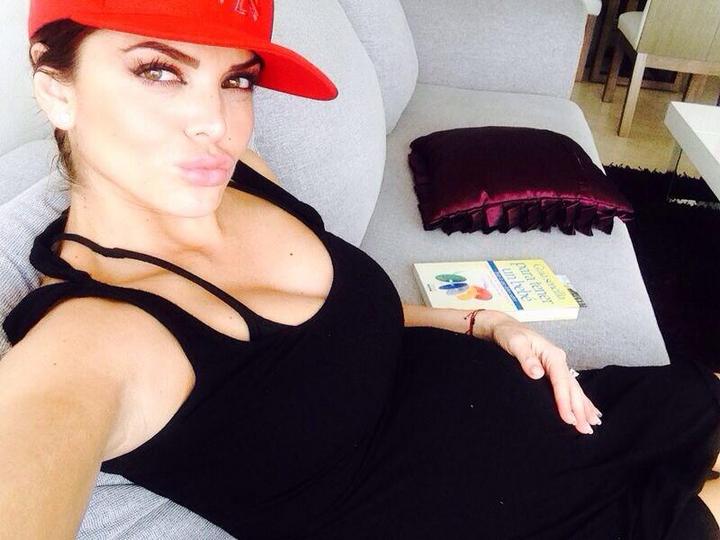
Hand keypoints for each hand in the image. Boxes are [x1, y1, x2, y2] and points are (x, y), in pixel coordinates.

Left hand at [488, 313, 601, 434]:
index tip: (568, 420)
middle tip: (586, 430)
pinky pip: (569, 386)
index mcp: (552, 355)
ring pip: (574, 388)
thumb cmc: (508, 334)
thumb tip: (537, 374)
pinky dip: (580, 398)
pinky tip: (588, 408)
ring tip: (593, 424)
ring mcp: (557, 364)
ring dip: (584, 406)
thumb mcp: (514, 343)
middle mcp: (558, 359)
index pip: (561, 382)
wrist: (505, 327)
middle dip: (580, 409)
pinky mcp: (553, 368)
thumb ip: (525, 357)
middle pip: (572, 388)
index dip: (565, 402)